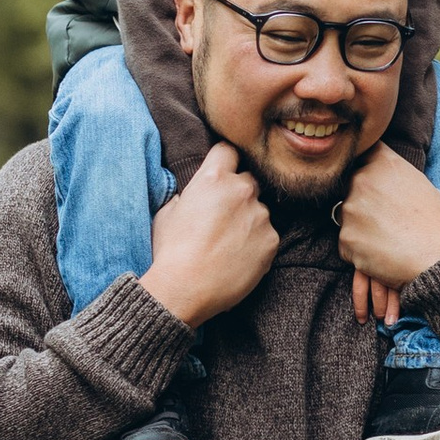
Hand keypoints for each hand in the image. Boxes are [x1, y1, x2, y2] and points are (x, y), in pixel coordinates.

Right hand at [142, 144, 278, 327]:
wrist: (185, 289)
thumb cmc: (171, 251)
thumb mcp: (168, 212)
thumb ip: (187, 194)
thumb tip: (194, 194)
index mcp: (213, 178)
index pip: (228, 150)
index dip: (224, 160)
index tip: (222, 171)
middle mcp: (242, 190)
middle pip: (248, 180)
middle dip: (239, 192)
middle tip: (223, 216)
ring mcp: (260, 216)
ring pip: (260, 210)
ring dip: (249, 220)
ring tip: (228, 244)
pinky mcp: (272, 240)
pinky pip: (267, 235)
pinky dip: (257, 243)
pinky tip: (238, 258)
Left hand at [336, 144, 439, 309]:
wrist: (437, 259)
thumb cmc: (436, 224)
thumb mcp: (424, 185)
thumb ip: (398, 175)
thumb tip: (388, 178)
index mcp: (383, 163)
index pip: (362, 152)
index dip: (365, 165)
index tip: (373, 177)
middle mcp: (362, 180)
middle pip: (350, 185)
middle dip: (362, 199)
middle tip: (385, 217)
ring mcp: (351, 209)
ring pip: (346, 215)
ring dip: (359, 225)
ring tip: (386, 237)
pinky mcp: (345, 237)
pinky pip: (346, 242)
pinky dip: (359, 248)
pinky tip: (380, 252)